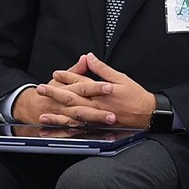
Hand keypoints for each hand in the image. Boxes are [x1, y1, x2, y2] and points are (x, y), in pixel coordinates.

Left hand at [16, 53, 152, 126]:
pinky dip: (70, 129)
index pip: (80, 82)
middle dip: (55, 94)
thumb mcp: (120, 78)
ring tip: (43, 115)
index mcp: (100, 91)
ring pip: (74, 116)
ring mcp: (97, 117)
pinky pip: (81, 129)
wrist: (148, 115)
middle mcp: (96, 104)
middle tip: (40, 90)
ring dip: (58, 116)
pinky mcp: (99, 127)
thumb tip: (89, 57)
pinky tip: (60, 130)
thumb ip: (102, 69)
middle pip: (72, 98)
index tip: (55, 74)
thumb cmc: (136, 96)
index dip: (66, 77)